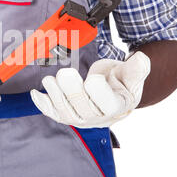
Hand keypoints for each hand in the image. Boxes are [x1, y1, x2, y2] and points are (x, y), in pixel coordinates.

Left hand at [31, 52, 149, 127]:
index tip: (94, 77)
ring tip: (49, 80)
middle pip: (82, 108)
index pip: (106, 103)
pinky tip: (35, 94)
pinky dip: (42, 104)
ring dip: (54, 95)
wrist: (113, 94)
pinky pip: (53, 113)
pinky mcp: (67, 115)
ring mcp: (80, 118)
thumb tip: (140, 59)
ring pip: (65, 112)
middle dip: (71, 90)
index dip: (99, 90)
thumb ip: (136, 69)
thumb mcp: (132, 75)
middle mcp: (97, 117)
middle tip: (65, 73)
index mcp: (117, 107)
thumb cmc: (122, 83)